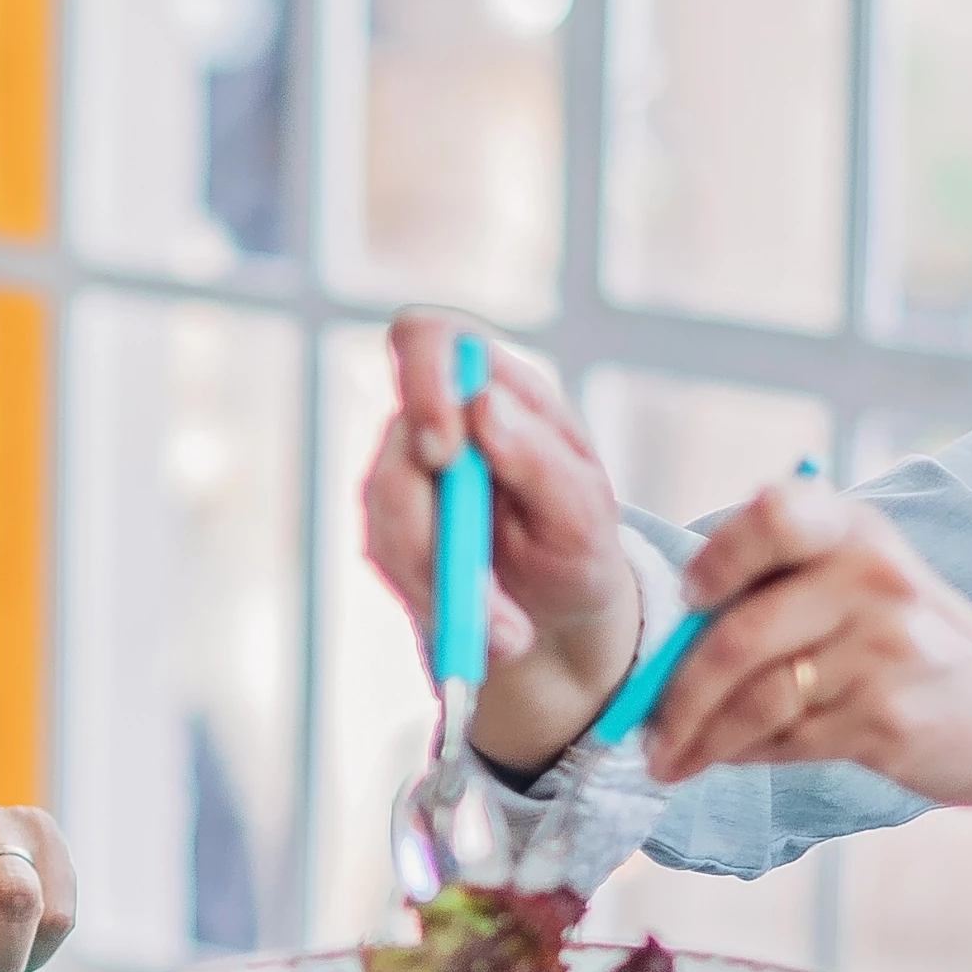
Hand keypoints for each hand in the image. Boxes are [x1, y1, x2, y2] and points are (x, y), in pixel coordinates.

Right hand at [358, 308, 642, 768]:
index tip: (443, 452)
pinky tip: (489, 629)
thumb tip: (481, 406)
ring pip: (388, 518)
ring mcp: (403, 477)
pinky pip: (389, 563)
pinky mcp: (387, 531)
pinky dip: (441, 607)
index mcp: (492, 386)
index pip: (426, 339)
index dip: (420, 380)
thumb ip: (538, 458)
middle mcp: (437, 421)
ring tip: (510, 632)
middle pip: (399, 448)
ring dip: (448, 587)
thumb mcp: (584, 511)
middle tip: (491, 604)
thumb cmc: (579, 545)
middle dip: (441, 535)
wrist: (556, 616)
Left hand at [636, 479, 971, 803]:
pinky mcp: (886, 718)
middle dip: (677, 693)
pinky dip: (743, 754)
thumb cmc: (916, 647)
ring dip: (698, 737)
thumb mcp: (867, 581)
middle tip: (644, 726)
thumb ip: (782, 586)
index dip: (718, 558)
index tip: (690, 600)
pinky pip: (785, 741)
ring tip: (670, 757)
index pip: (773, 515)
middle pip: (739, 634)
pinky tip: (728, 758)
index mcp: (856, 531)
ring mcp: (885, 650)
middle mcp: (873, 579)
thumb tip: (667, 636)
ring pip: (755, 699)